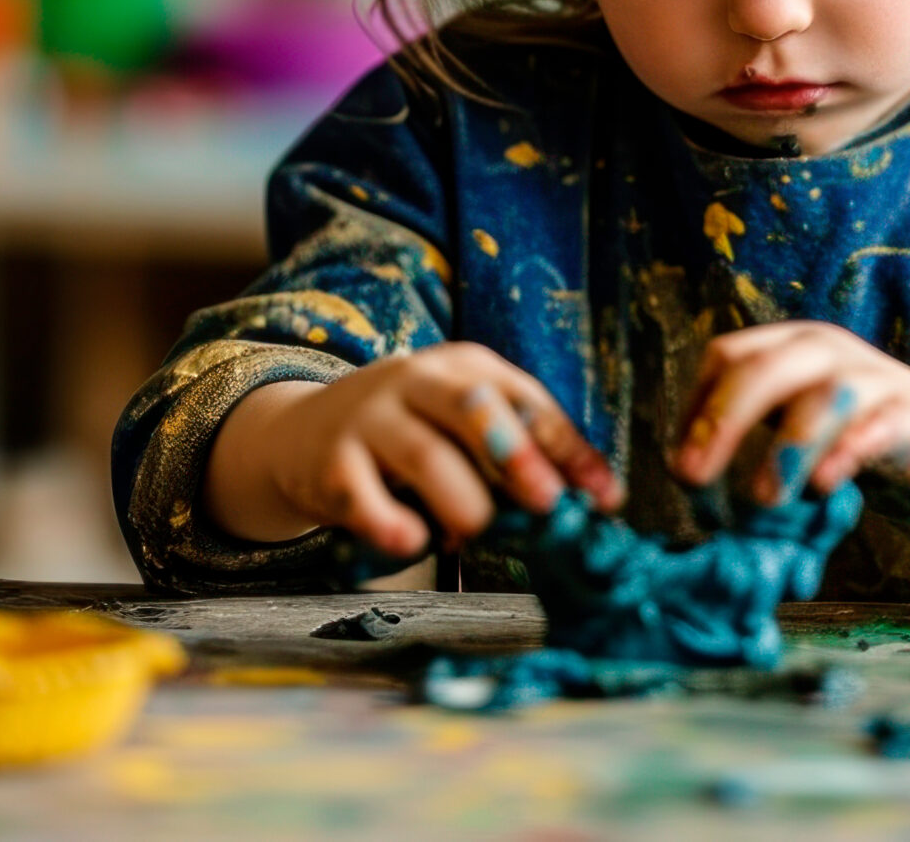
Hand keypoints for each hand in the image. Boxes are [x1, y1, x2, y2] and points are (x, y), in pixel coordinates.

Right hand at [207, 343, 620, 556]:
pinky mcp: (332, 461)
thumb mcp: (467, 429)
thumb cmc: (412, 433)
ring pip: (425, 453)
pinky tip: (411, 542)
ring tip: (475, 530)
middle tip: (548, 504)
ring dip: (461, 500)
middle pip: (475, 409)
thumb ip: (524, 457)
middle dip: (517, 456)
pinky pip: (362, 494)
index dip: (571, 451)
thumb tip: (600, 501)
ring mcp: (372, 418)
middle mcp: (419, 381)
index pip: (529, 403)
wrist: (303, 432)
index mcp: (467, 367)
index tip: (606, 499)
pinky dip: (389, 521)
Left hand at [672, 321, 909, 512]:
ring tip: (764, 497)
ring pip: (827, 397)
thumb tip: (681, 473)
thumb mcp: (792, 419)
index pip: (729, 356)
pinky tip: (826, 484)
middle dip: (725, 421)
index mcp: (791, 346)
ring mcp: (877, 380)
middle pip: (768, 369)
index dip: (698, 409)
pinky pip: (886, 427)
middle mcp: (831, 352)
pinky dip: (853, 452)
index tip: (680, 470)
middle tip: (694, 478)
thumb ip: (746, 432)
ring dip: (789, 446)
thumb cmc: (849, 432)